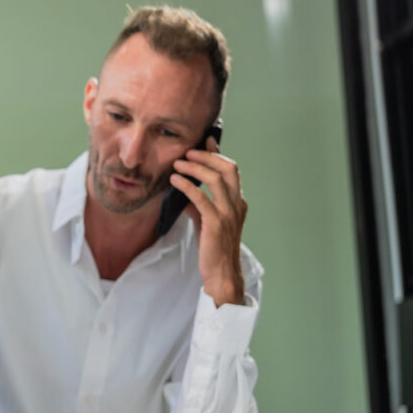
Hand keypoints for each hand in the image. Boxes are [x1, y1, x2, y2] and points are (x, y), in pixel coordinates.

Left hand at [170, 137, 247, 306]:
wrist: (221, 272)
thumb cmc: (213, 248)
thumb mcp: (207, 222)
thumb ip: (198, 205)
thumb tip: (183, 191)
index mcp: (238, 202)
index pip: (231, 171)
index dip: (218, 153)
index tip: (206, 140)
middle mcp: (236, 204)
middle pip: (228, 169)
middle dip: (208, 155)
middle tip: (189, 151)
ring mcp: (228, 214)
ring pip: (216, 180)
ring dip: (195, 167)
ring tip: (178, 163)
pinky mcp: (216, 223)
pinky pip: (201, 198)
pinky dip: (187, 186)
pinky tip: (175, 181)